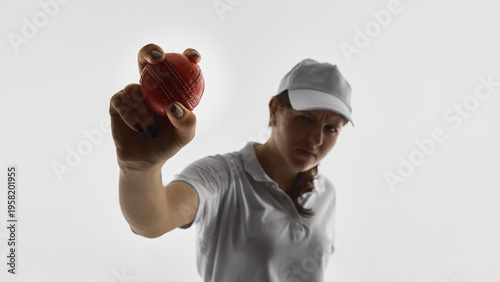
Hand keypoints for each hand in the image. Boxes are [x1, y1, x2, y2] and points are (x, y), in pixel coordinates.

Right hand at [109, 44, 200, 171]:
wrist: (144, 160)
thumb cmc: (167, 145)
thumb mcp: (183, 136)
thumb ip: (186, 123)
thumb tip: (175, 106)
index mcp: (171, 88)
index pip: (180, 65)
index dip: (188, 56)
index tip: (194, 57)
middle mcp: (151, 85)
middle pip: (147, 58)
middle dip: (150, 51)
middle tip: (158, 57)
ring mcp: (133, 92)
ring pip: (135, 88)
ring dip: (143, 110)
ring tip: (151, 129)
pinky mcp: (117, 102)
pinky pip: (121, 100)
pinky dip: (131, 115)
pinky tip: (139, 128)